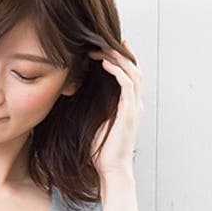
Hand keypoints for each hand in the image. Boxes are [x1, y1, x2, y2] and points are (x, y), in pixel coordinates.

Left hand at [87, 38, 143, 176]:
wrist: (111, 169)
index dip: (120, 58)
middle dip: (119, 52)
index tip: (105, 46)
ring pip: (133, 72)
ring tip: (100, 48)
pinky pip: (127, 83)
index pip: (130, 75)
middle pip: (134, 68)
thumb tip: (76, 94)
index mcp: (129, 106)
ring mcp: (135, 107)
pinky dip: (117, 70)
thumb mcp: (95, 122)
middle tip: (101, 40)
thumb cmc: (102, 151)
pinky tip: (104, 63)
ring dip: (117, 57)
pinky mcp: (129, 112)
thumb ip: (93, 107)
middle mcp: (135, 104)